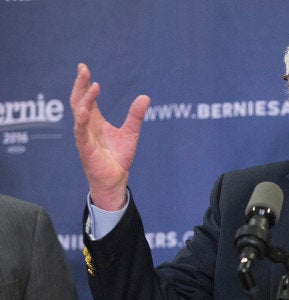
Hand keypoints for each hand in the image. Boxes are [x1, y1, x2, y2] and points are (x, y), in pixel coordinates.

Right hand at [70, 63, 150, 210]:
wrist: (116, 179)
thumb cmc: (118, 157)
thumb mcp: (131, 132)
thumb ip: (136, 115)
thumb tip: (145, 97)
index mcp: (95, 121)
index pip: (86, 98)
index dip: (84, 83)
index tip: (83, 67)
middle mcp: (87, 126)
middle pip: (79, 101)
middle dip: (80, 85)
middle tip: (82, 69)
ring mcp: (84, 137)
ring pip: (79, 114)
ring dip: (84, 100)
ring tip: (92, 85)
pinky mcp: (86, 149)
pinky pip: (81, 133)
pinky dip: (82, 121)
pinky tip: (84, 110)